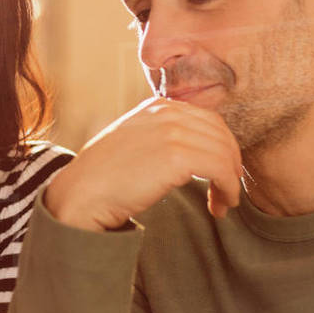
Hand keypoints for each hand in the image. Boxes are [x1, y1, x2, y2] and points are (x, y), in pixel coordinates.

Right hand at [45, 96, 242, 230]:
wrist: (82, 192)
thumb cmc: (104, 176)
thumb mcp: (133, 140)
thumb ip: (160, 135)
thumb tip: (192, 150)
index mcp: (157, 105)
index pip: (209, 120)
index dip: (222, 148)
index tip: (221, 174)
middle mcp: (166, 112)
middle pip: (221, 134)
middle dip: (231, 164)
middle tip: (227, 192)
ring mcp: (171, 131)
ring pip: (224, 153)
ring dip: (231, 182)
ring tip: (223, 203)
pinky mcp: (176, 156)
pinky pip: (221, 169)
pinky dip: (228, 189)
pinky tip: (218, 207)